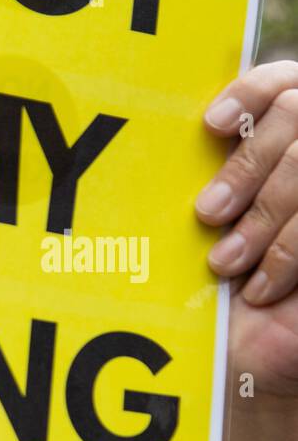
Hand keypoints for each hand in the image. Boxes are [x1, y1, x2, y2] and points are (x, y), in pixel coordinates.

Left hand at [197, 60, 297, 398]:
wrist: (253, 356)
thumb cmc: (218, 291)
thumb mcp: (211, 230)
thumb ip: (205, 183)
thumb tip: (155, 140)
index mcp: (285, 141)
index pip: (282, 83)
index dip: (251, 92)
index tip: (210, 126)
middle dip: (249, 167)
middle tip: (208, 214)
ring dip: (267, 216)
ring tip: (226, 263)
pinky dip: (289, 253)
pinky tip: (262, 286)